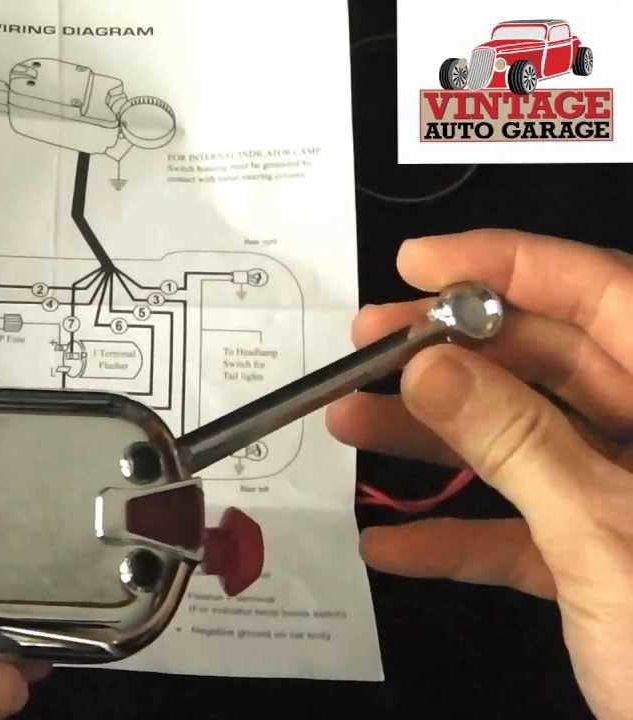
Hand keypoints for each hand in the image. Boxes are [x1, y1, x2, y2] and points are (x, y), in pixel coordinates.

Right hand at [326, 229, 632, 718]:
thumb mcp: (603, 535)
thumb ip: (516, 441)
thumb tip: (430, 362)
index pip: (604, 295)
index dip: (508, 264)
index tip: (417, 264)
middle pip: (555, 365)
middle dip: (452, 353)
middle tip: (365, 344)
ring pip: (532, 443)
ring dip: (438, 438)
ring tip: (349, 423)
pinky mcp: (610, 568)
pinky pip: (528, 532)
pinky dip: (462, 535)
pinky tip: (391, 546)